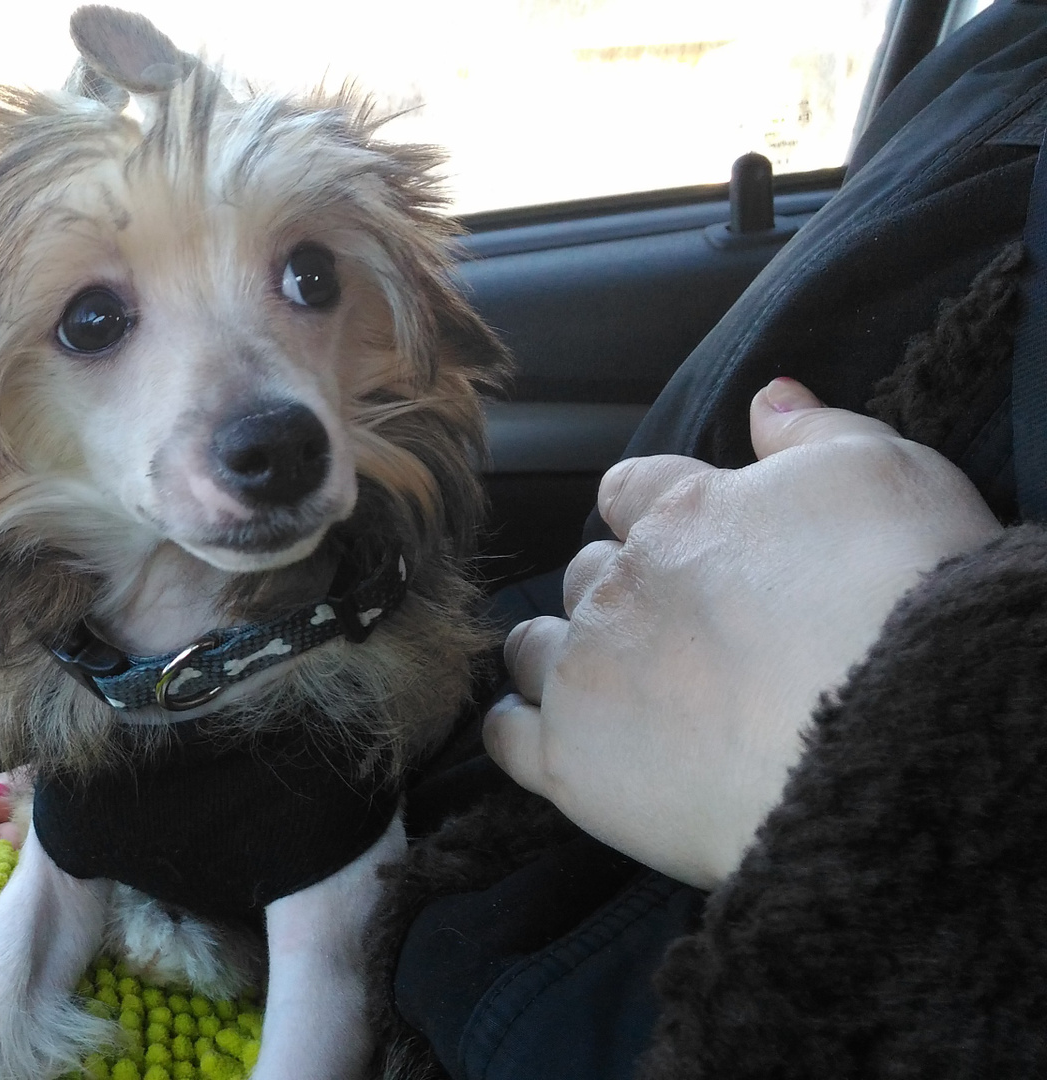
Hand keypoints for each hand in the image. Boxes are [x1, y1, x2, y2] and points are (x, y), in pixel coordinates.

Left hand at [484, 378, 999, 888]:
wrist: (899, 735)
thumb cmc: (909, 600)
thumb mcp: (889, 475)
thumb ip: (817, 432)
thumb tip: (768, 397)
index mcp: (686, 512)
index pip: (630, 492)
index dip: (647, 514)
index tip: (674, 542)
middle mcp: (621, 585)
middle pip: (586, 576)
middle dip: (614, 594)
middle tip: (668, 634)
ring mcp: (587, 672)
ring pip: (535, 648)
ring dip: (557, 656)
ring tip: (604, 685)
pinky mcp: (570, 760)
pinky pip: (508, 736)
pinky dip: (520, 731)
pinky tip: (548, 739)